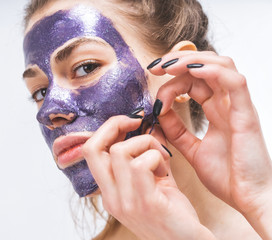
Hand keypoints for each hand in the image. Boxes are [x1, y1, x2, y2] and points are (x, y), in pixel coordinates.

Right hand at [83, 113, 215, 239]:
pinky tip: (165, 169)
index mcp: (109, 192)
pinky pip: (142, 164)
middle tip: (136, 123)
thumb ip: (147, 154)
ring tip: (161, 157)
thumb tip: (148, 126)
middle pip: (93, 148)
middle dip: (115, 125)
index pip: (90, 151)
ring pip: (121, 151)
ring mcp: (125, 202)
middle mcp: (111, 198)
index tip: (129, 123)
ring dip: (146, 144)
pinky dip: (157, 157)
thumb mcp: (154, 180)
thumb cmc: (172, 213)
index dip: (107, 129)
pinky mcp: (146, 203)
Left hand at [149, 51, 271, 237]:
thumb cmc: (227, 176)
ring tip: (168, 66)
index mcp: (217, 110)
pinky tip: (192, 70)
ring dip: (193, 60)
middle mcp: (227, 104)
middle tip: (156, 66)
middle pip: (205, 66)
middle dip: (178, 61)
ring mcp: (238, 107)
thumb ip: (176, 131)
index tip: (152, 87)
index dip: (172, 78)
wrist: (247, 200)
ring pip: (221, 65)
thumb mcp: (192, 149)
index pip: (194, 81)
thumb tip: (157, 113)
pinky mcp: (246, 114)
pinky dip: (213, 71)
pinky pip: (235, 83)